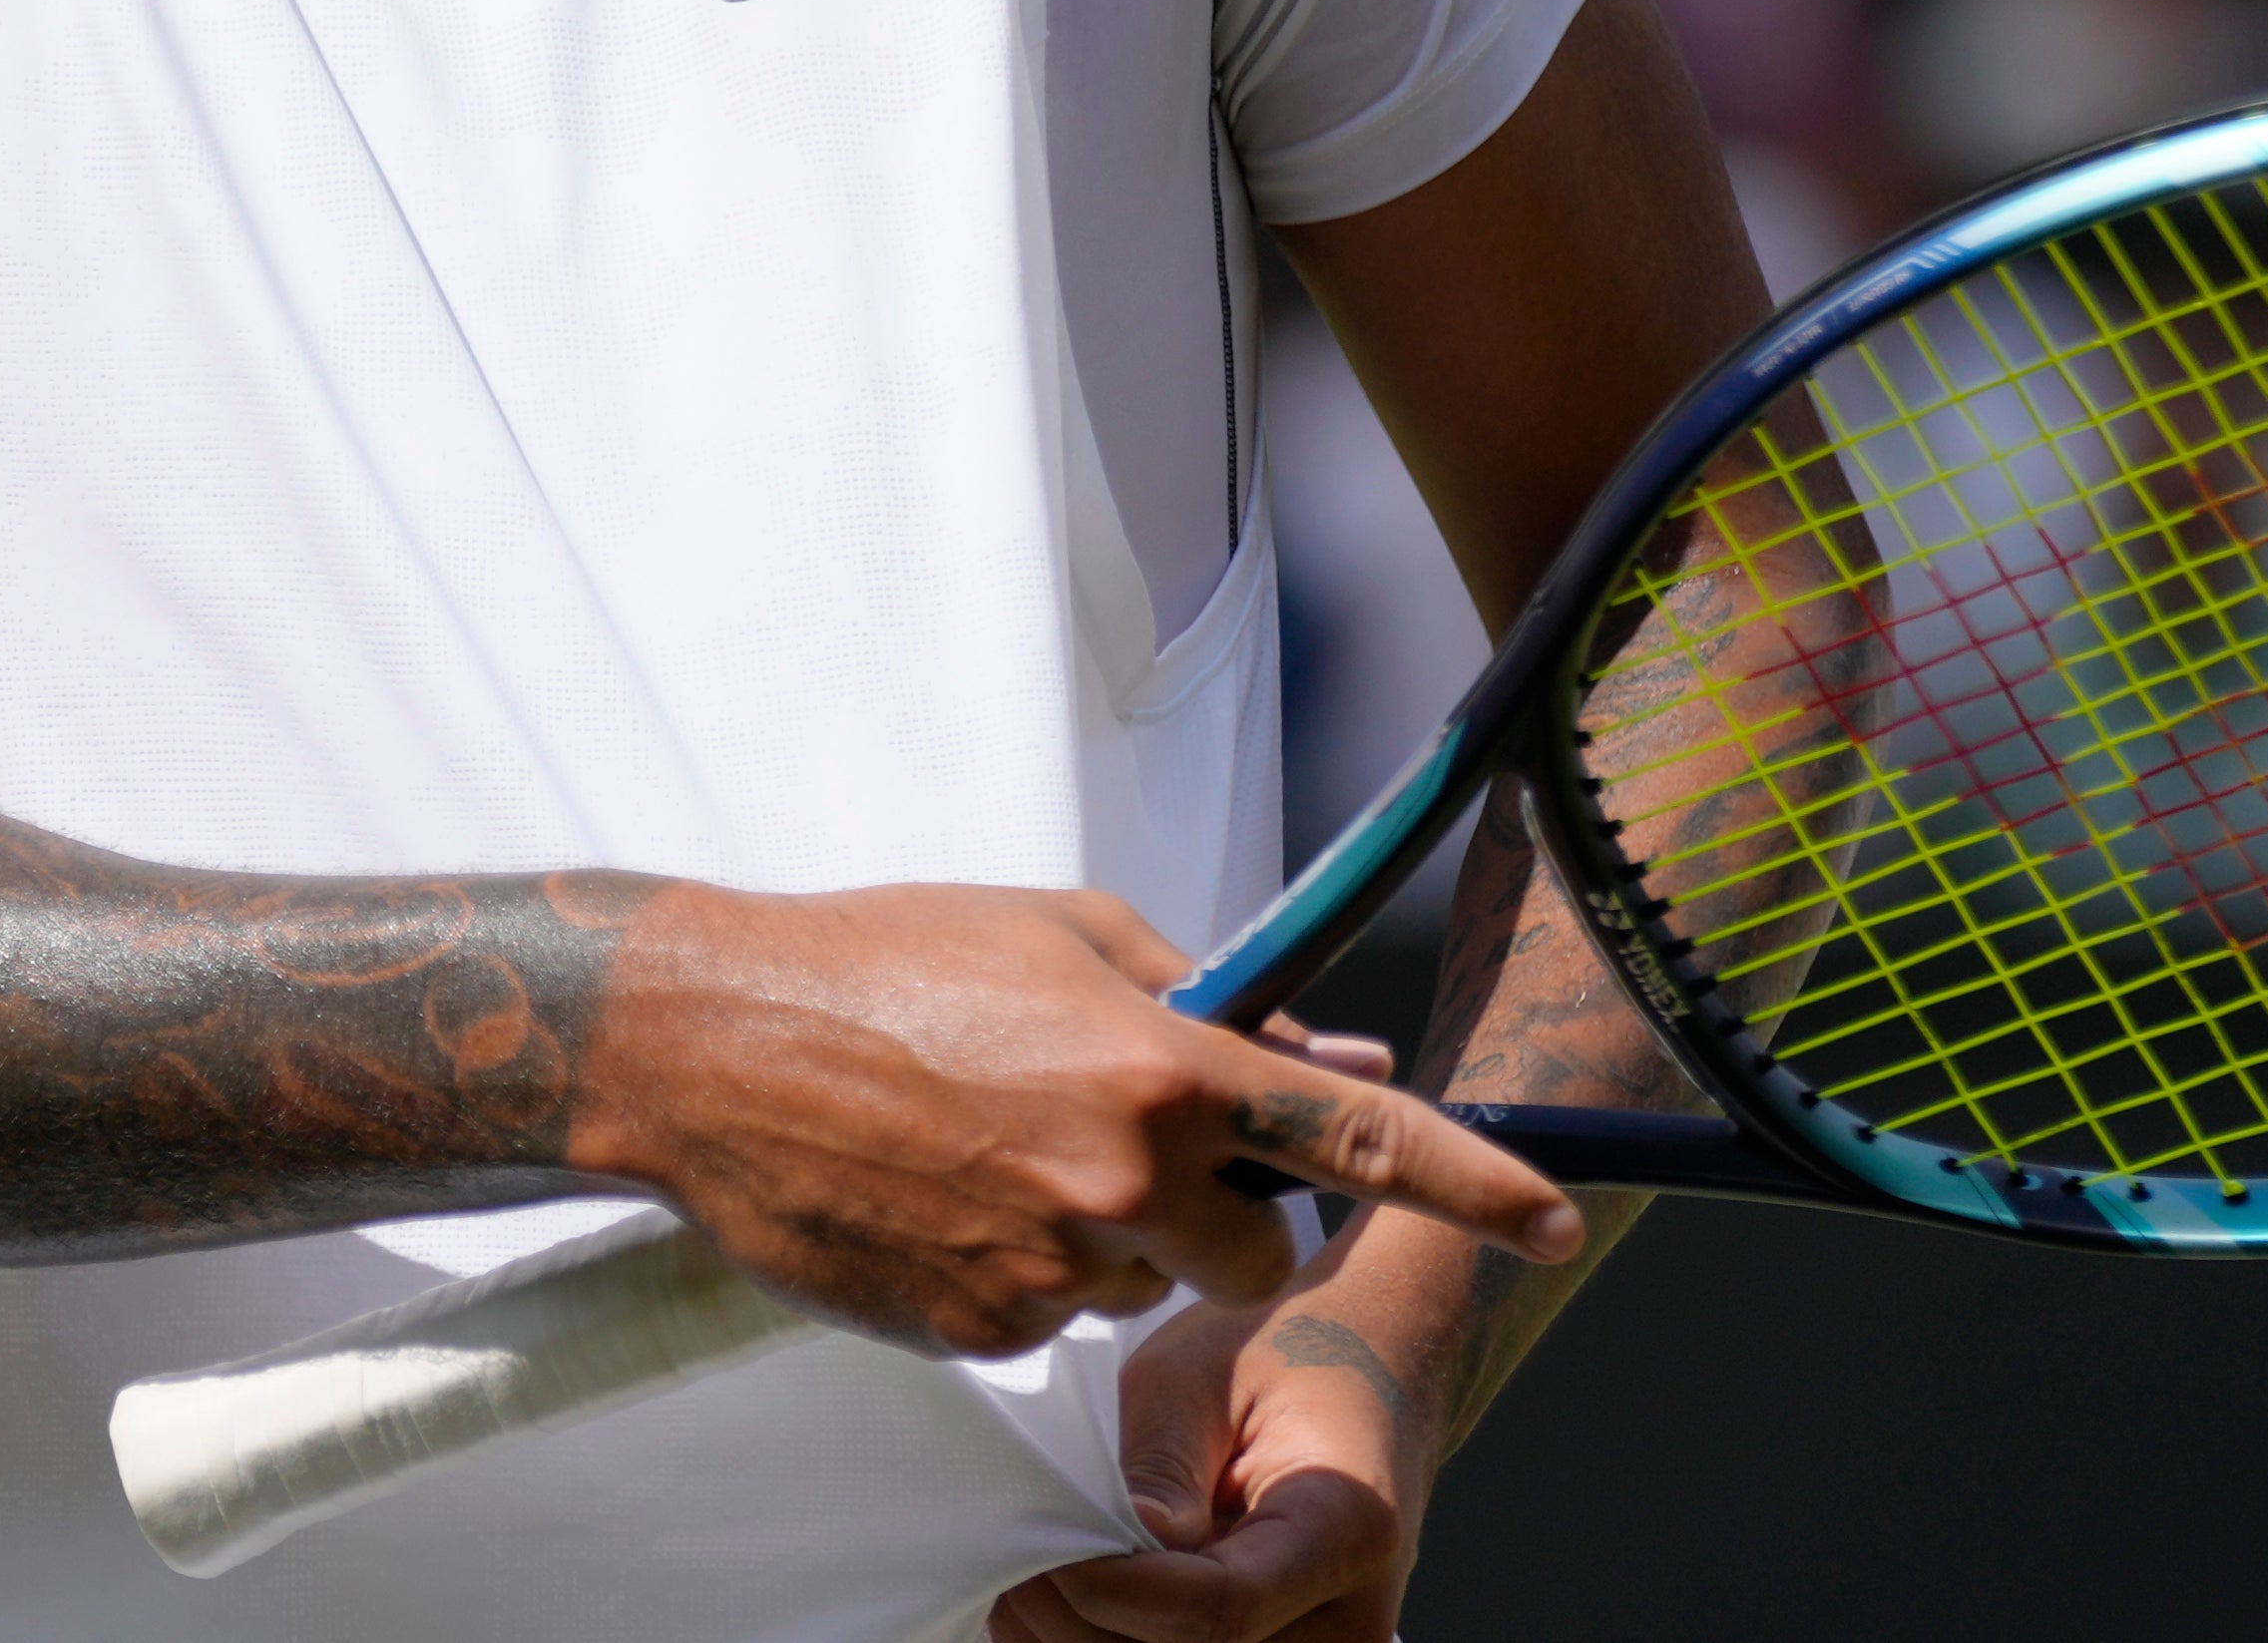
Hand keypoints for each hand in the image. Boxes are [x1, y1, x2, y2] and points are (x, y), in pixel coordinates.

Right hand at [562, 881, 1580, 1360]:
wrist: (710, 1046)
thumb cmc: (888, 960)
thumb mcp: (1060, 932)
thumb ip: (1205, 994)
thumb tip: (1324, 1048)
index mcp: (1160, 1065)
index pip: (1358, 1133)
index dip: (1474, 1183)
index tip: (1557, 1224)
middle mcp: (1123, 1178)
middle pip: (1254, 1254)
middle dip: (1222, 1218)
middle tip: (1126, 1142)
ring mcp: (1048, 1269)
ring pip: (1145, 1288)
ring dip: (1109, 1236)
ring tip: (991, 1147)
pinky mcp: (979, 1334)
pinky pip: (1052, 1322)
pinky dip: (1021, 1273)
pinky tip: (941, 1198)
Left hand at [989, 1293, 1421, 1642]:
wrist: (1378, 1364)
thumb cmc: (1285, 1350)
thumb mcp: (1199, 1374)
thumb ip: (1156, 1471)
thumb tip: (1099, 1564)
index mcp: (1347, 1527)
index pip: (1219, 1610)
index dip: (1114, 1593)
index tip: (1040, 1553)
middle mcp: (1351, 1619)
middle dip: (1082, 1626)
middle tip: (1012, 1566)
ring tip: (1027, 1586)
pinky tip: (1066, 1606)